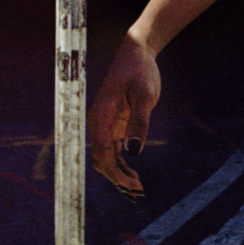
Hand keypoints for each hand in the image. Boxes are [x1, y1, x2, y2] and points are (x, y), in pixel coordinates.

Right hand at [88, 32, 161, 199]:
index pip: (101, 152)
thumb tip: (133, 151)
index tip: (132, 185)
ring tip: (137, 188)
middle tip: (137, 192)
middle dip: (116, 178)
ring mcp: (105, 124)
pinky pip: (112, 150)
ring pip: (106, 157)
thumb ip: (139, 122)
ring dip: (118, 174)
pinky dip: (121, 164)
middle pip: (100, 159)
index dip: (115, 172)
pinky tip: (133, 175)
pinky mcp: (113, 124)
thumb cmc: (140, 71)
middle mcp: (98, 122)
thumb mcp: (145, 94)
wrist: (136, 52)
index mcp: (101, 114)